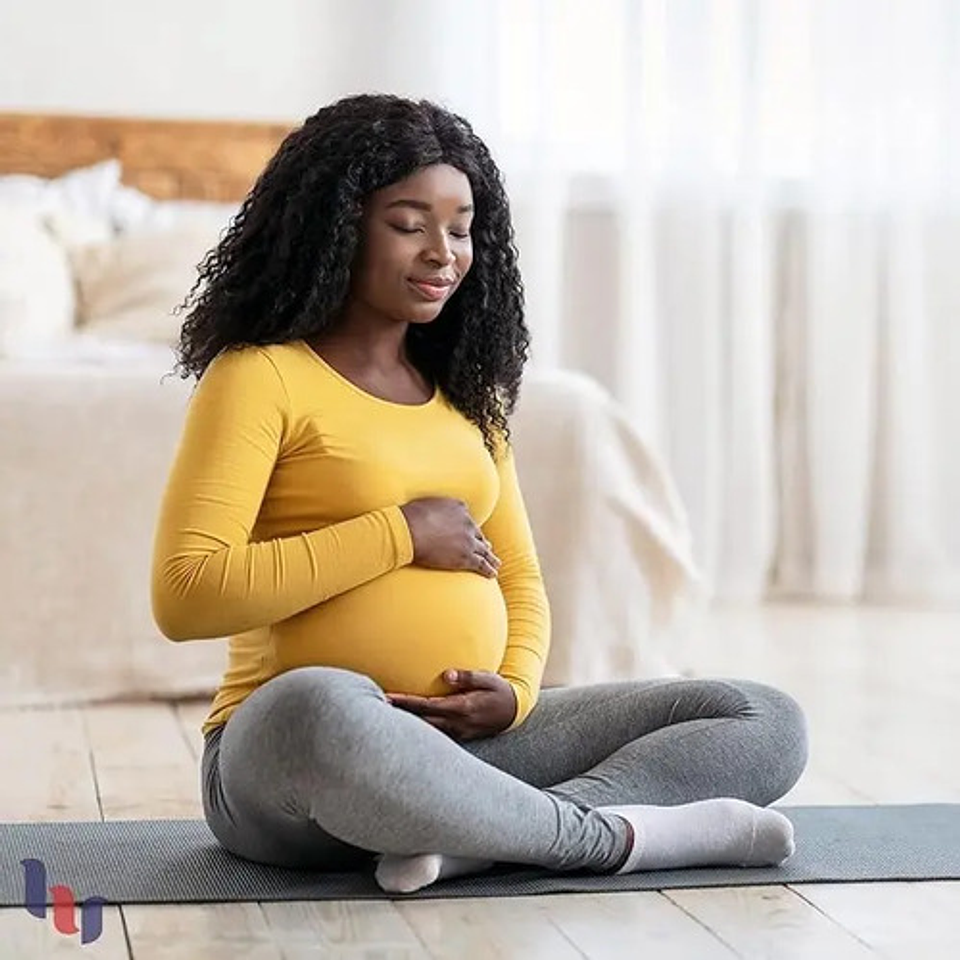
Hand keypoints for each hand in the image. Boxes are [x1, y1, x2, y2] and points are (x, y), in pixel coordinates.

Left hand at [387, 669, 516, 740]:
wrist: (514, 713)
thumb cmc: (500, 691)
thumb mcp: (488, 679)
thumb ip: (467, 677)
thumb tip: (446, 674)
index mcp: (462, 708)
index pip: (426, 706)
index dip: (405, 703)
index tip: (387, 698)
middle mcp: (457, 724)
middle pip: (420, 722)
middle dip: (399, 716)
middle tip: (375, 707)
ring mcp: (457, 733)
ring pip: (426, 731)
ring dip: (406, 725)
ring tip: (385, 716)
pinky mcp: (458, 737)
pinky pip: (434, 735)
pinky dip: (419, 730)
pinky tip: (407, 725)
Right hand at [399, 497, 500, 577]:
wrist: (409, 531)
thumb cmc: (410, 517)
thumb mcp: (426, 503)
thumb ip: (436, 507)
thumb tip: (432, 511)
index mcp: (459, 507)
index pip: (467, 518)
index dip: (469, 528)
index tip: (469, 533)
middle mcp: (467, 522)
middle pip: (478, 535)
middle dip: (483, 542)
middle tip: (488, 548)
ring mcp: (468, 540)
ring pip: (484, 550)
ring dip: (491, 557)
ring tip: (496, 563)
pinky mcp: (465, 557)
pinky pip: (481, 564)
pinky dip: (488, 570)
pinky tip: (492, 574)